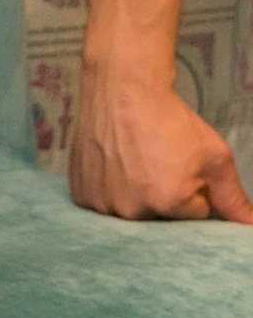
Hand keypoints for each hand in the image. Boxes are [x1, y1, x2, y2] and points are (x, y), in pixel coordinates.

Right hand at [71, 66, 252, 220]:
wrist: (122, 90)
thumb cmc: (169, 120)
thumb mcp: (215, 157)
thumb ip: (233, 199)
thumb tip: (250, 226)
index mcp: (170, 203)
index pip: (194, 216)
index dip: (194, 190)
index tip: (181, 166)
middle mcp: (133, 210)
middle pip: (162, 219)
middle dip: (165, 197)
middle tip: (157, 162)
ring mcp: (102, 203)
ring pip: (132, 213)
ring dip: (136, 195)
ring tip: (134, 162)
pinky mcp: (81, 195)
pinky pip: (104, 205)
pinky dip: (110, 191)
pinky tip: (114, 166)